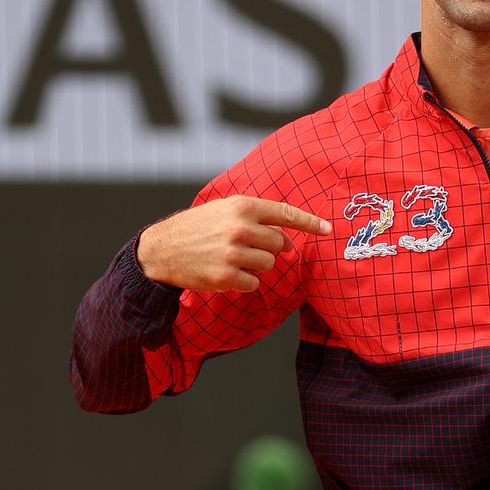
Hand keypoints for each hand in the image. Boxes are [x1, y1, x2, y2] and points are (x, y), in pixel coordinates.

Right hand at [137, 195, 331, 293]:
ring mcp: (233, 253)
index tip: (327, 229)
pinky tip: (226, 273)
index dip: (308, 222)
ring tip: (231, 258)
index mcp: (241, 206)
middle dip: (270, 248)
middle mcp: (239, 227)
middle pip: (278, 243)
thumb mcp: (224, 210)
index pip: (284, 213)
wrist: (163, 249)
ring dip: (255, 265)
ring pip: (268, 264)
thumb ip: (257, 219)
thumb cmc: (198, 228)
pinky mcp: (226, 277)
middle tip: (247, 248)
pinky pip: (254, 283)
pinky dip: (244, 282)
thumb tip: (289, 240)